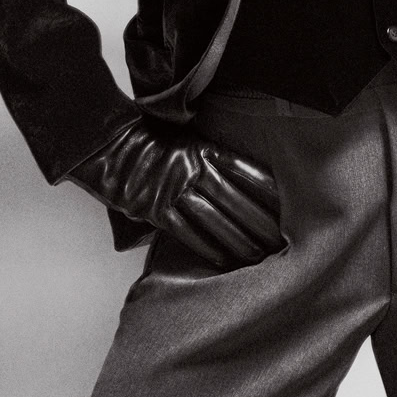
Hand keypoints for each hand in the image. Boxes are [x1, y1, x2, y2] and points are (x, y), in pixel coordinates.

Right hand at [66, 114, 283, 268]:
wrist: (108, 145)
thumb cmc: (149, 139)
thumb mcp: (184, 136)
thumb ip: (210, 152)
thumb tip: (239, 171)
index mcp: (202, 148)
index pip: (243, 168)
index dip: (266, 188)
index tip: (289, 203)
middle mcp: (191, 169)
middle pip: (234, 198)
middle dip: (261, 220)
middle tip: (285, 238)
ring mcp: (172, 190)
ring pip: (214, 219)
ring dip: (240, 239)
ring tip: (262, 255)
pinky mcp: (155, 210)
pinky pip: (187, 233)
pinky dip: (208, 248)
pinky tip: (226, 260)